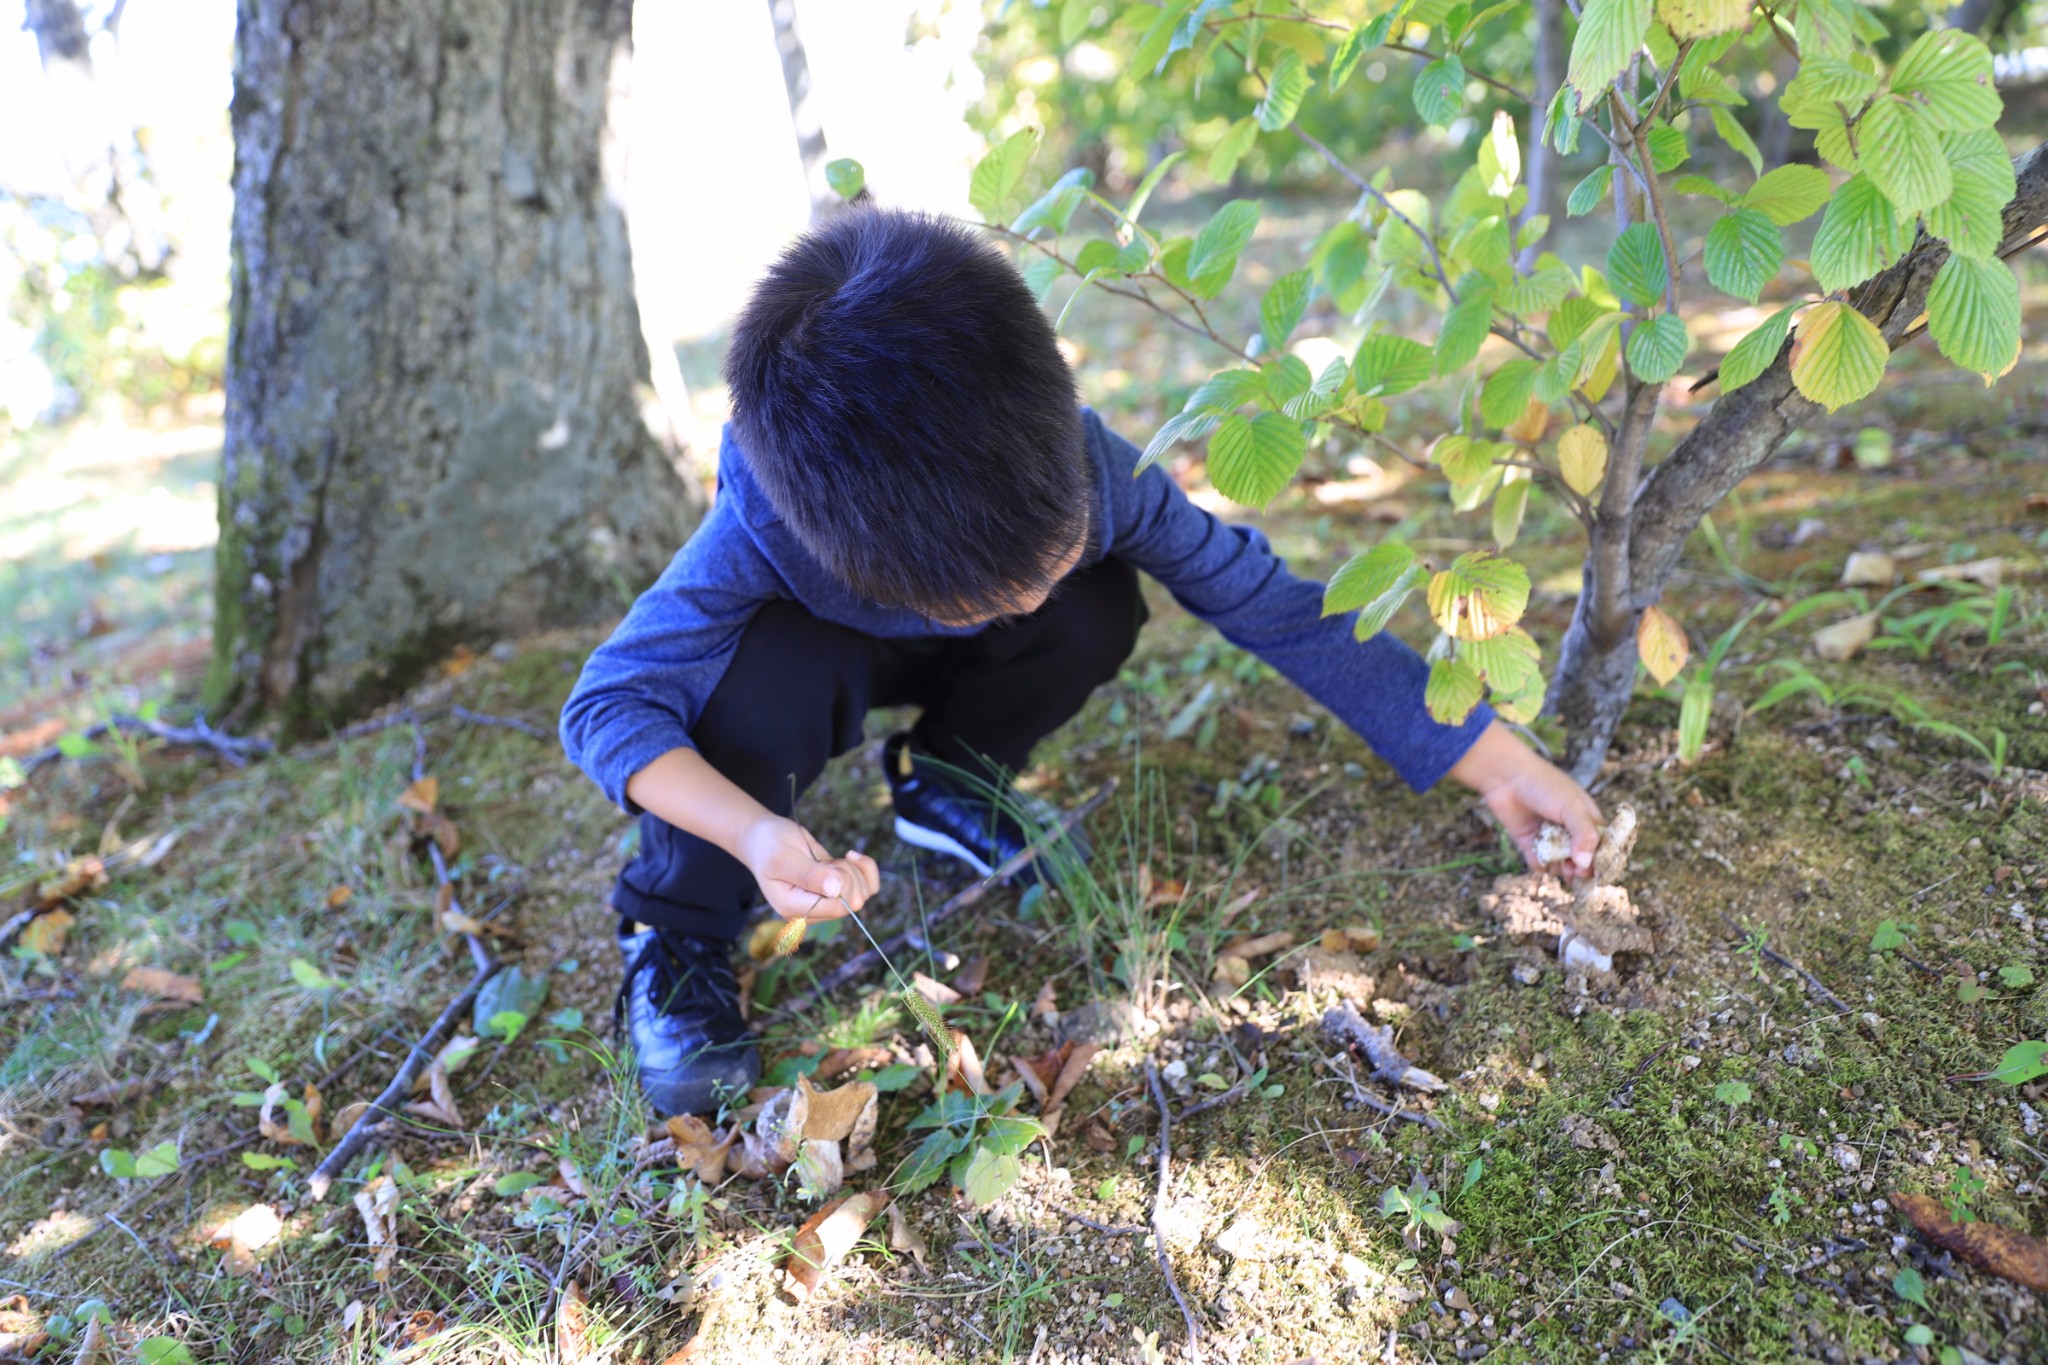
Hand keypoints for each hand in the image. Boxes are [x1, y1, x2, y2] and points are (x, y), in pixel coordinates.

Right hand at [735, 815, 880, 921]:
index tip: (830, 863)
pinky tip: (851, 856)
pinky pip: (867, 887)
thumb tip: (836, 889)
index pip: (836, 907)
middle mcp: (811, 912)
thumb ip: (809, 875)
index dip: (842, 883)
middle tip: (828, 861)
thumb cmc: (770, 845)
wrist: (765, 838)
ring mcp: (825, 903)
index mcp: (794, 909)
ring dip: (854, 870)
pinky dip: (866, 868)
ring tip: (832, 860)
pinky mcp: (836, 892)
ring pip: (863, 894)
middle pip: (852, 902)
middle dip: (848, 875)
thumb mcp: (784, 857)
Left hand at [1446, 720, 1602, 879]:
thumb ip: (1584, 834)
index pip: (1602, 845)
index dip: (1600, 859)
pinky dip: (1540, 865)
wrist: (1505, 776)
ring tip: (1559, 866)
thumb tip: (1585, 864)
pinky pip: (1539, 862)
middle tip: (1574, 871)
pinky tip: (1539, 861)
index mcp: (1587, 818)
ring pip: (1561, 864)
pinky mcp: (1530, 841)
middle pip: (1582, 859)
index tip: (1593, 868)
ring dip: (1561, 869)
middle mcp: (1570, 829)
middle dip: (1580, 869)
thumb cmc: (1544, 785)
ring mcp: (1550, 836)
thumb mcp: (1571, 807)